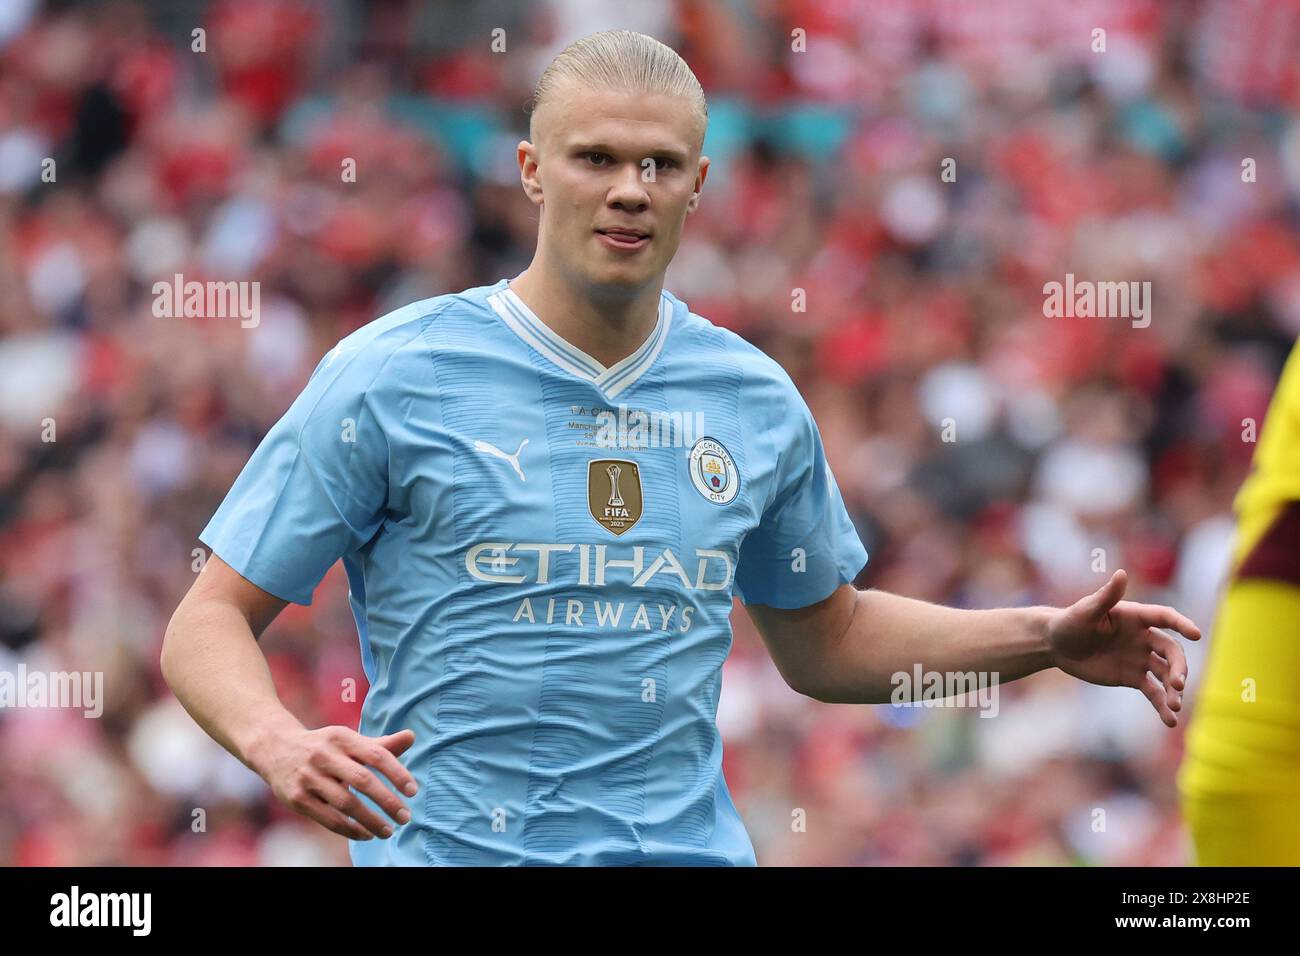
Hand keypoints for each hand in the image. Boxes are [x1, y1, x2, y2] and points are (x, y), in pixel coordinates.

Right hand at [254, 725, 418, 839]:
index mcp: (342, 738)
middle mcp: (324, 755)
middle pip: (363, 780)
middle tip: (405, 817)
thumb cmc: (324, 747)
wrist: (275, 748)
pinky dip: (350, 829)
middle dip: (387, 801)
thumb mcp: (349, 741)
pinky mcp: (296, 798)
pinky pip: (328, 818)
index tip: (413, 791)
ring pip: (346, 803)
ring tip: (388, 831)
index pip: (376, 755)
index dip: (397, 773)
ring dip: (371, 820)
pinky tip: (366, 834)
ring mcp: (309, 777)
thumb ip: (380, 745)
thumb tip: (412, 737)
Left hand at [1046, 569, 1201, 726]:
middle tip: (1177, 684)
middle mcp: (1144, 637)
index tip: (1196, 634)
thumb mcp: (1085, 610)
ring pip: (1166, 674)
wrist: (1057, 645)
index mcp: (1136, 617)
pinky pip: (1153, 692)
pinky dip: (1162, 705)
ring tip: (1175, 706)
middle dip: (1178, 667)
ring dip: (1174, 690)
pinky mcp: (1133, 677)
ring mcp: (1141, 658)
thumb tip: (1121, 573)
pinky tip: (1169, 720)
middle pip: (1171, 651)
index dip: (1181, 623)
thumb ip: (1106, 596)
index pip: (1165, 618)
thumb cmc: (1070, 622)